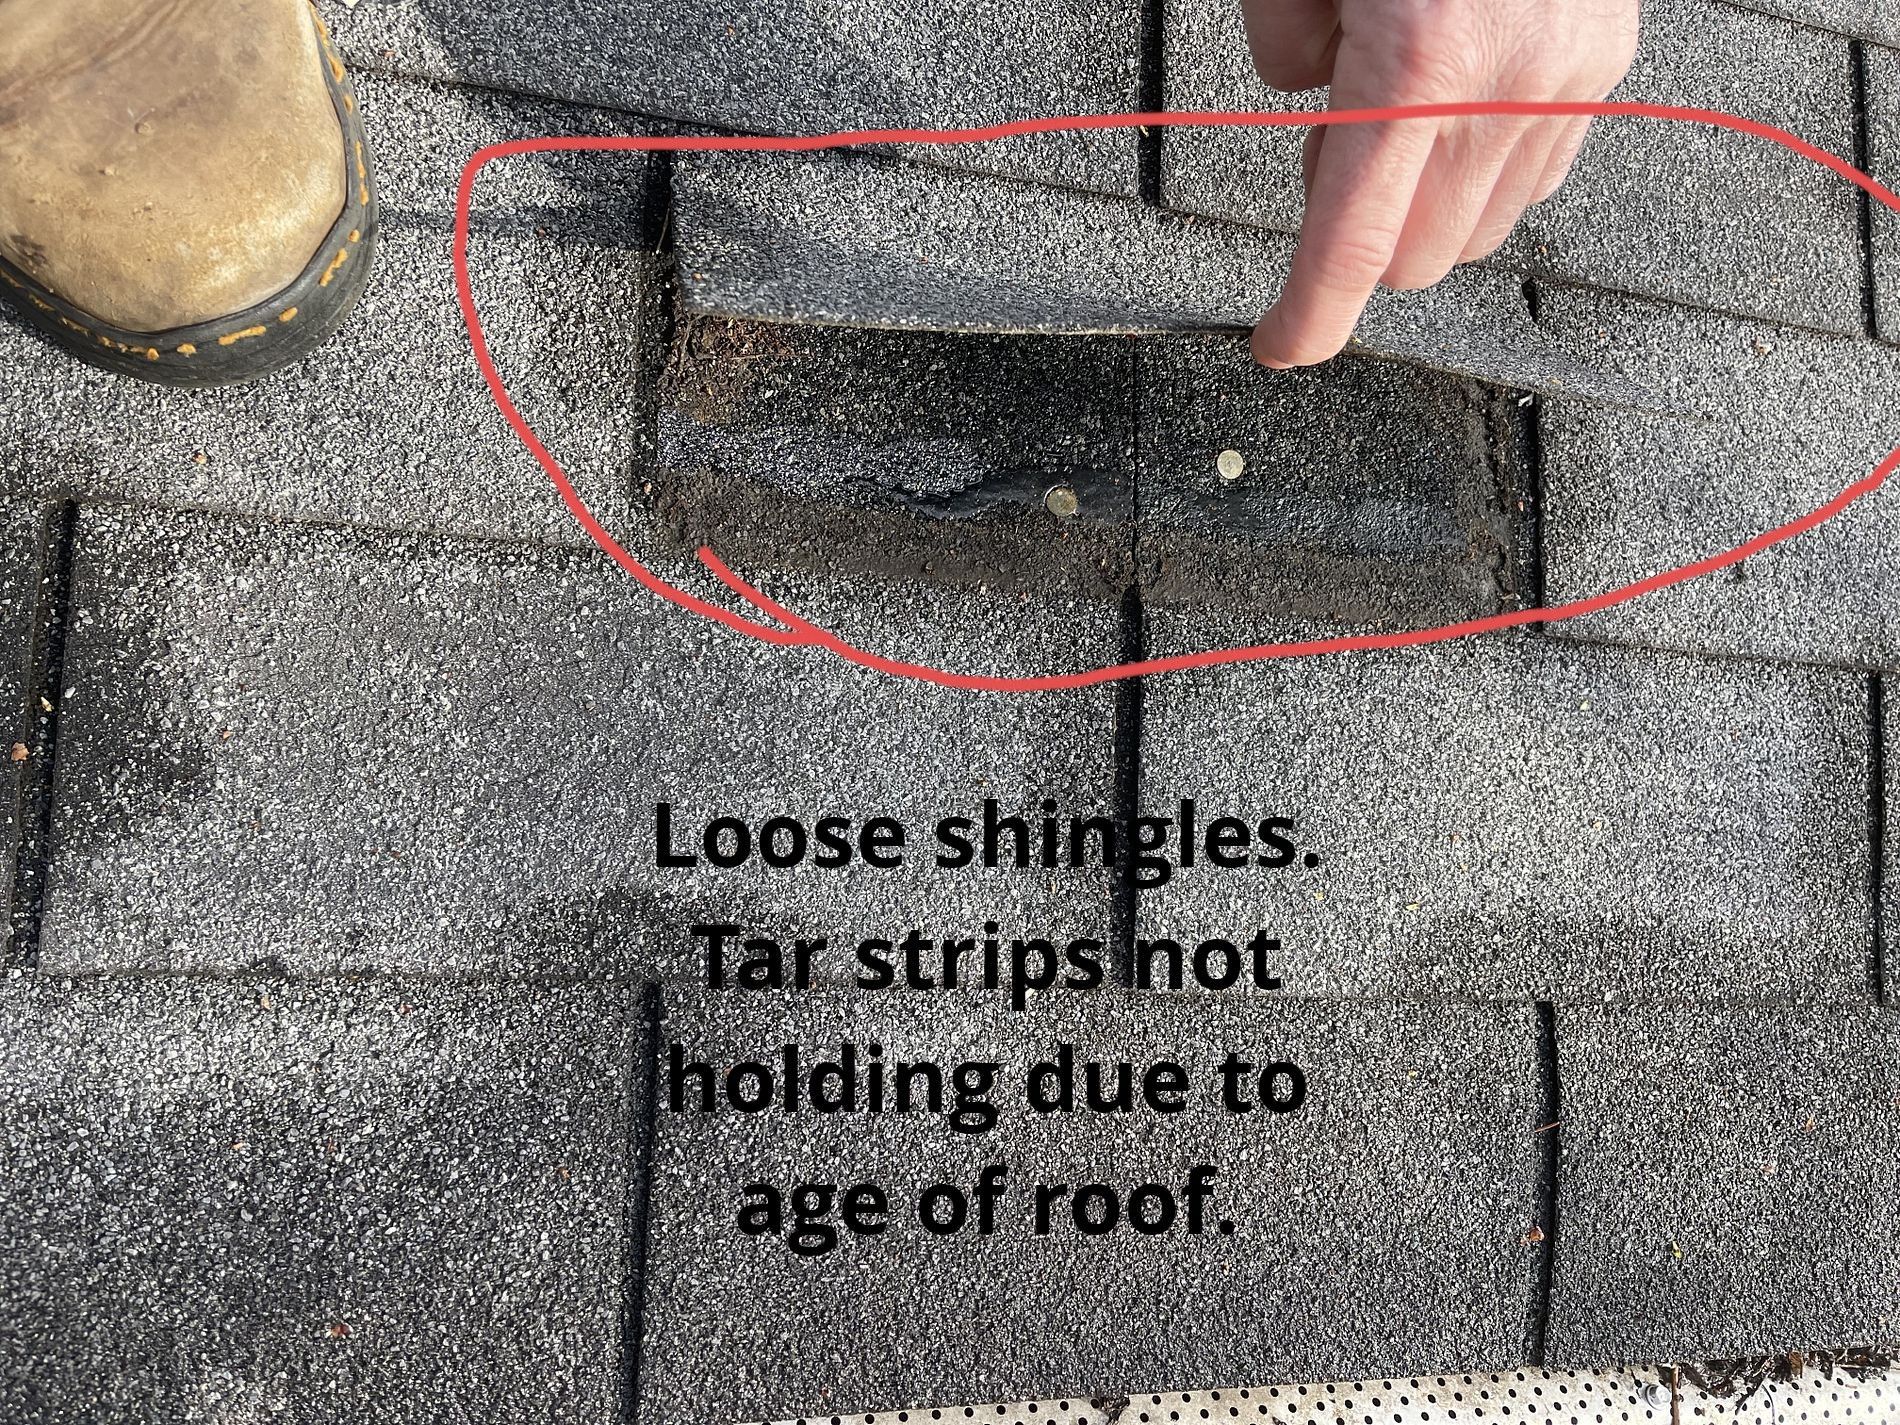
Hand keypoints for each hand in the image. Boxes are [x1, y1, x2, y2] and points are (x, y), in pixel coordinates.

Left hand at [1242, 0, 1640, 367]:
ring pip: (1478, 230)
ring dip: (1421, 203)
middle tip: (1330, 146)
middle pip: (1415, 258)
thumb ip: (1286, 42)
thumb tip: (1313, 100)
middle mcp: (1506, 83)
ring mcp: (1570, 77)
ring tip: (1398, 108)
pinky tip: (1456, 104)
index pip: (1352, 243)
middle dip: (1360, 234)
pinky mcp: (1605, 64)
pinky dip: (1479, 168)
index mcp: (1419, 61)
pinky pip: (1532, 176)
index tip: (1279, 344)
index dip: (1308, 315)